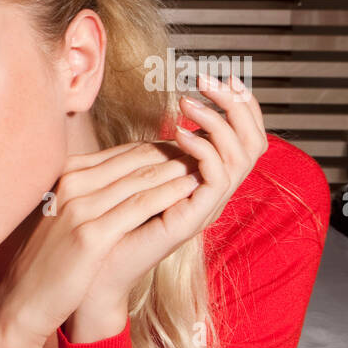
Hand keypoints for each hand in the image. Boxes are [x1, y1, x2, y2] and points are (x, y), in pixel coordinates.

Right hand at [0, 140, 204, 347]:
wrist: (23, 300)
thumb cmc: (50, 261)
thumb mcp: (67, 216)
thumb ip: (94, 192)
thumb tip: (132, 181)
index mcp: (66, 176)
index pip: (125, 152)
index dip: (163, 149)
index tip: (191, 153)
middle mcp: (71, 184)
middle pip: (137, 158)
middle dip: (177, 153)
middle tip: (210, 153)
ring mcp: (79, 207)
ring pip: (142, 177)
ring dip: (180, 169)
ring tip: (210, 165)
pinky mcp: (90, 234)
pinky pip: (140, 205)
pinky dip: (171, 193)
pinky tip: (193, 189)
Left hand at [67, 72, 267, 340]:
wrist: (94, 269)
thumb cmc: (108, 224)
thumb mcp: (134, 176)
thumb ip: (156, 152)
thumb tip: (165, 119)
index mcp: (205, 180)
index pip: (244, 135)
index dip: (240, 105)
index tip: (221, 78)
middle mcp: (213, 192)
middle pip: (253, 140)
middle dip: (236, 105)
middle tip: (208, 80)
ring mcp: (207, 206)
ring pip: (240, 155)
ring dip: (216, 122)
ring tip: (188, 103)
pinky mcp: (195, 218)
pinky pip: (217, 178)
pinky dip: (203, 150)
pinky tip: (179, 134)